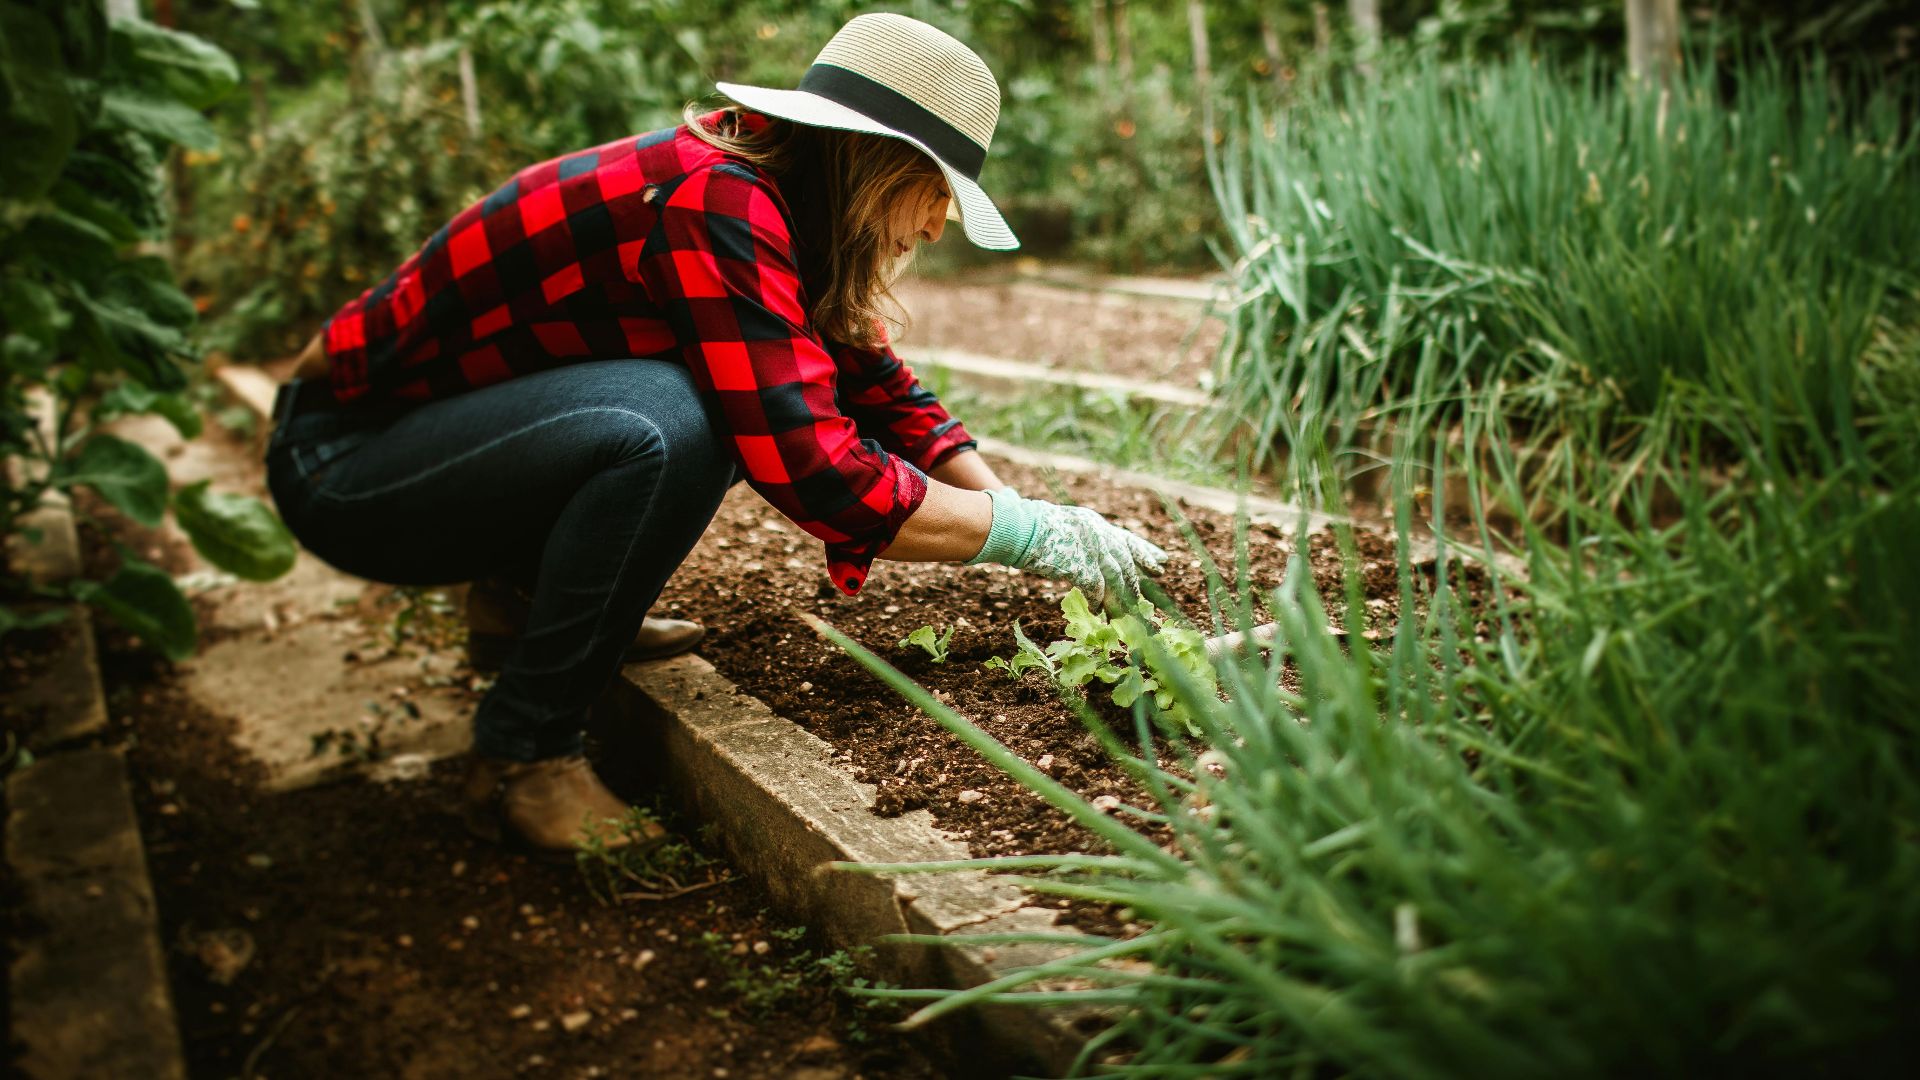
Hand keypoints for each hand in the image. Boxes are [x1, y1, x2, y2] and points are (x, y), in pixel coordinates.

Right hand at [971, 490, 1167, 605]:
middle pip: (1125, 564)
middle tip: (1146, 602)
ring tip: (1127, 617)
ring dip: (1120, 600)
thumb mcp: (1066, 527)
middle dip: (1136, 585)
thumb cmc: (1032, 528)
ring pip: (1115, 579)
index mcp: (1095, 524)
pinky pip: (1095, 589)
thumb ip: (1083, 540)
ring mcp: (1091, 548)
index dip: (1145, 554)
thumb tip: (1092, 562)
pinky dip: (1097, 602)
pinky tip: (1098, 613)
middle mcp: (1098, 534)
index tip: (1162, 564)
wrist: (1018, 526)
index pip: (1127, 540)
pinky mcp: (1080, 564)